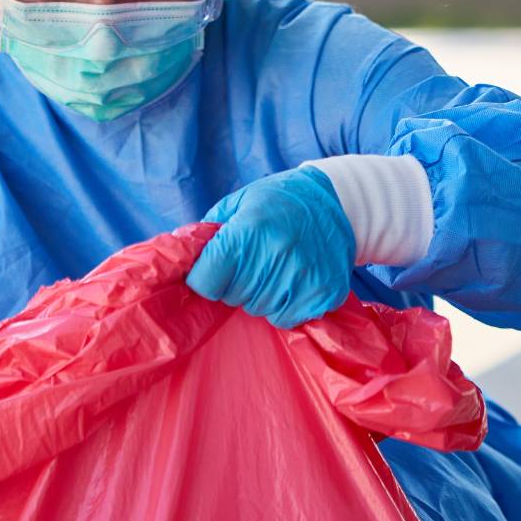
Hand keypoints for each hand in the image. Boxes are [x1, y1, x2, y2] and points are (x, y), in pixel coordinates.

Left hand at [186, 166, 355, 328]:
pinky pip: (286, 318)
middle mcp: (275, 256)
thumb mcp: (239, 203)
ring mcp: (302, 277)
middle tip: (253, 263)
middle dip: (235, 284)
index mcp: (248, 232)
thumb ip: (209, 233)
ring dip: (260, 295)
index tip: (215, 269)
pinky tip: (292, 283)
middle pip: (232, 297)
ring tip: (275, 270)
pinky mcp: (323, 294)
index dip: (205, 278)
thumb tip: (182, 262)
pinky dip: (284, 306)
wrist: (338, 204)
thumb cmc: (279, 202)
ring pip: (258, 309)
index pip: (205, 282)